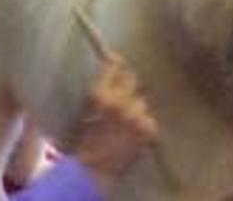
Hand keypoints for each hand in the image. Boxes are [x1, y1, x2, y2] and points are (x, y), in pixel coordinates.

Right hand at [65, 55, 157, 192]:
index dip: (117, 62)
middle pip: (133, 79)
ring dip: (135, 106)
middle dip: (128, 82)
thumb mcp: (84, 109)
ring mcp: (137, 115)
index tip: (116, 60)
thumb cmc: (83, 141)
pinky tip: (133, 132)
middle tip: (124, 90)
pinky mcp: (149, 129)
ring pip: (142, 101)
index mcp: (101, 94)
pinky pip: (148, 118)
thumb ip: (99, 89)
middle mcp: (122, 101)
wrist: (92, 172)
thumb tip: (109, 68)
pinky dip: (142, 123)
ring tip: (127, 118)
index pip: (116, 66)